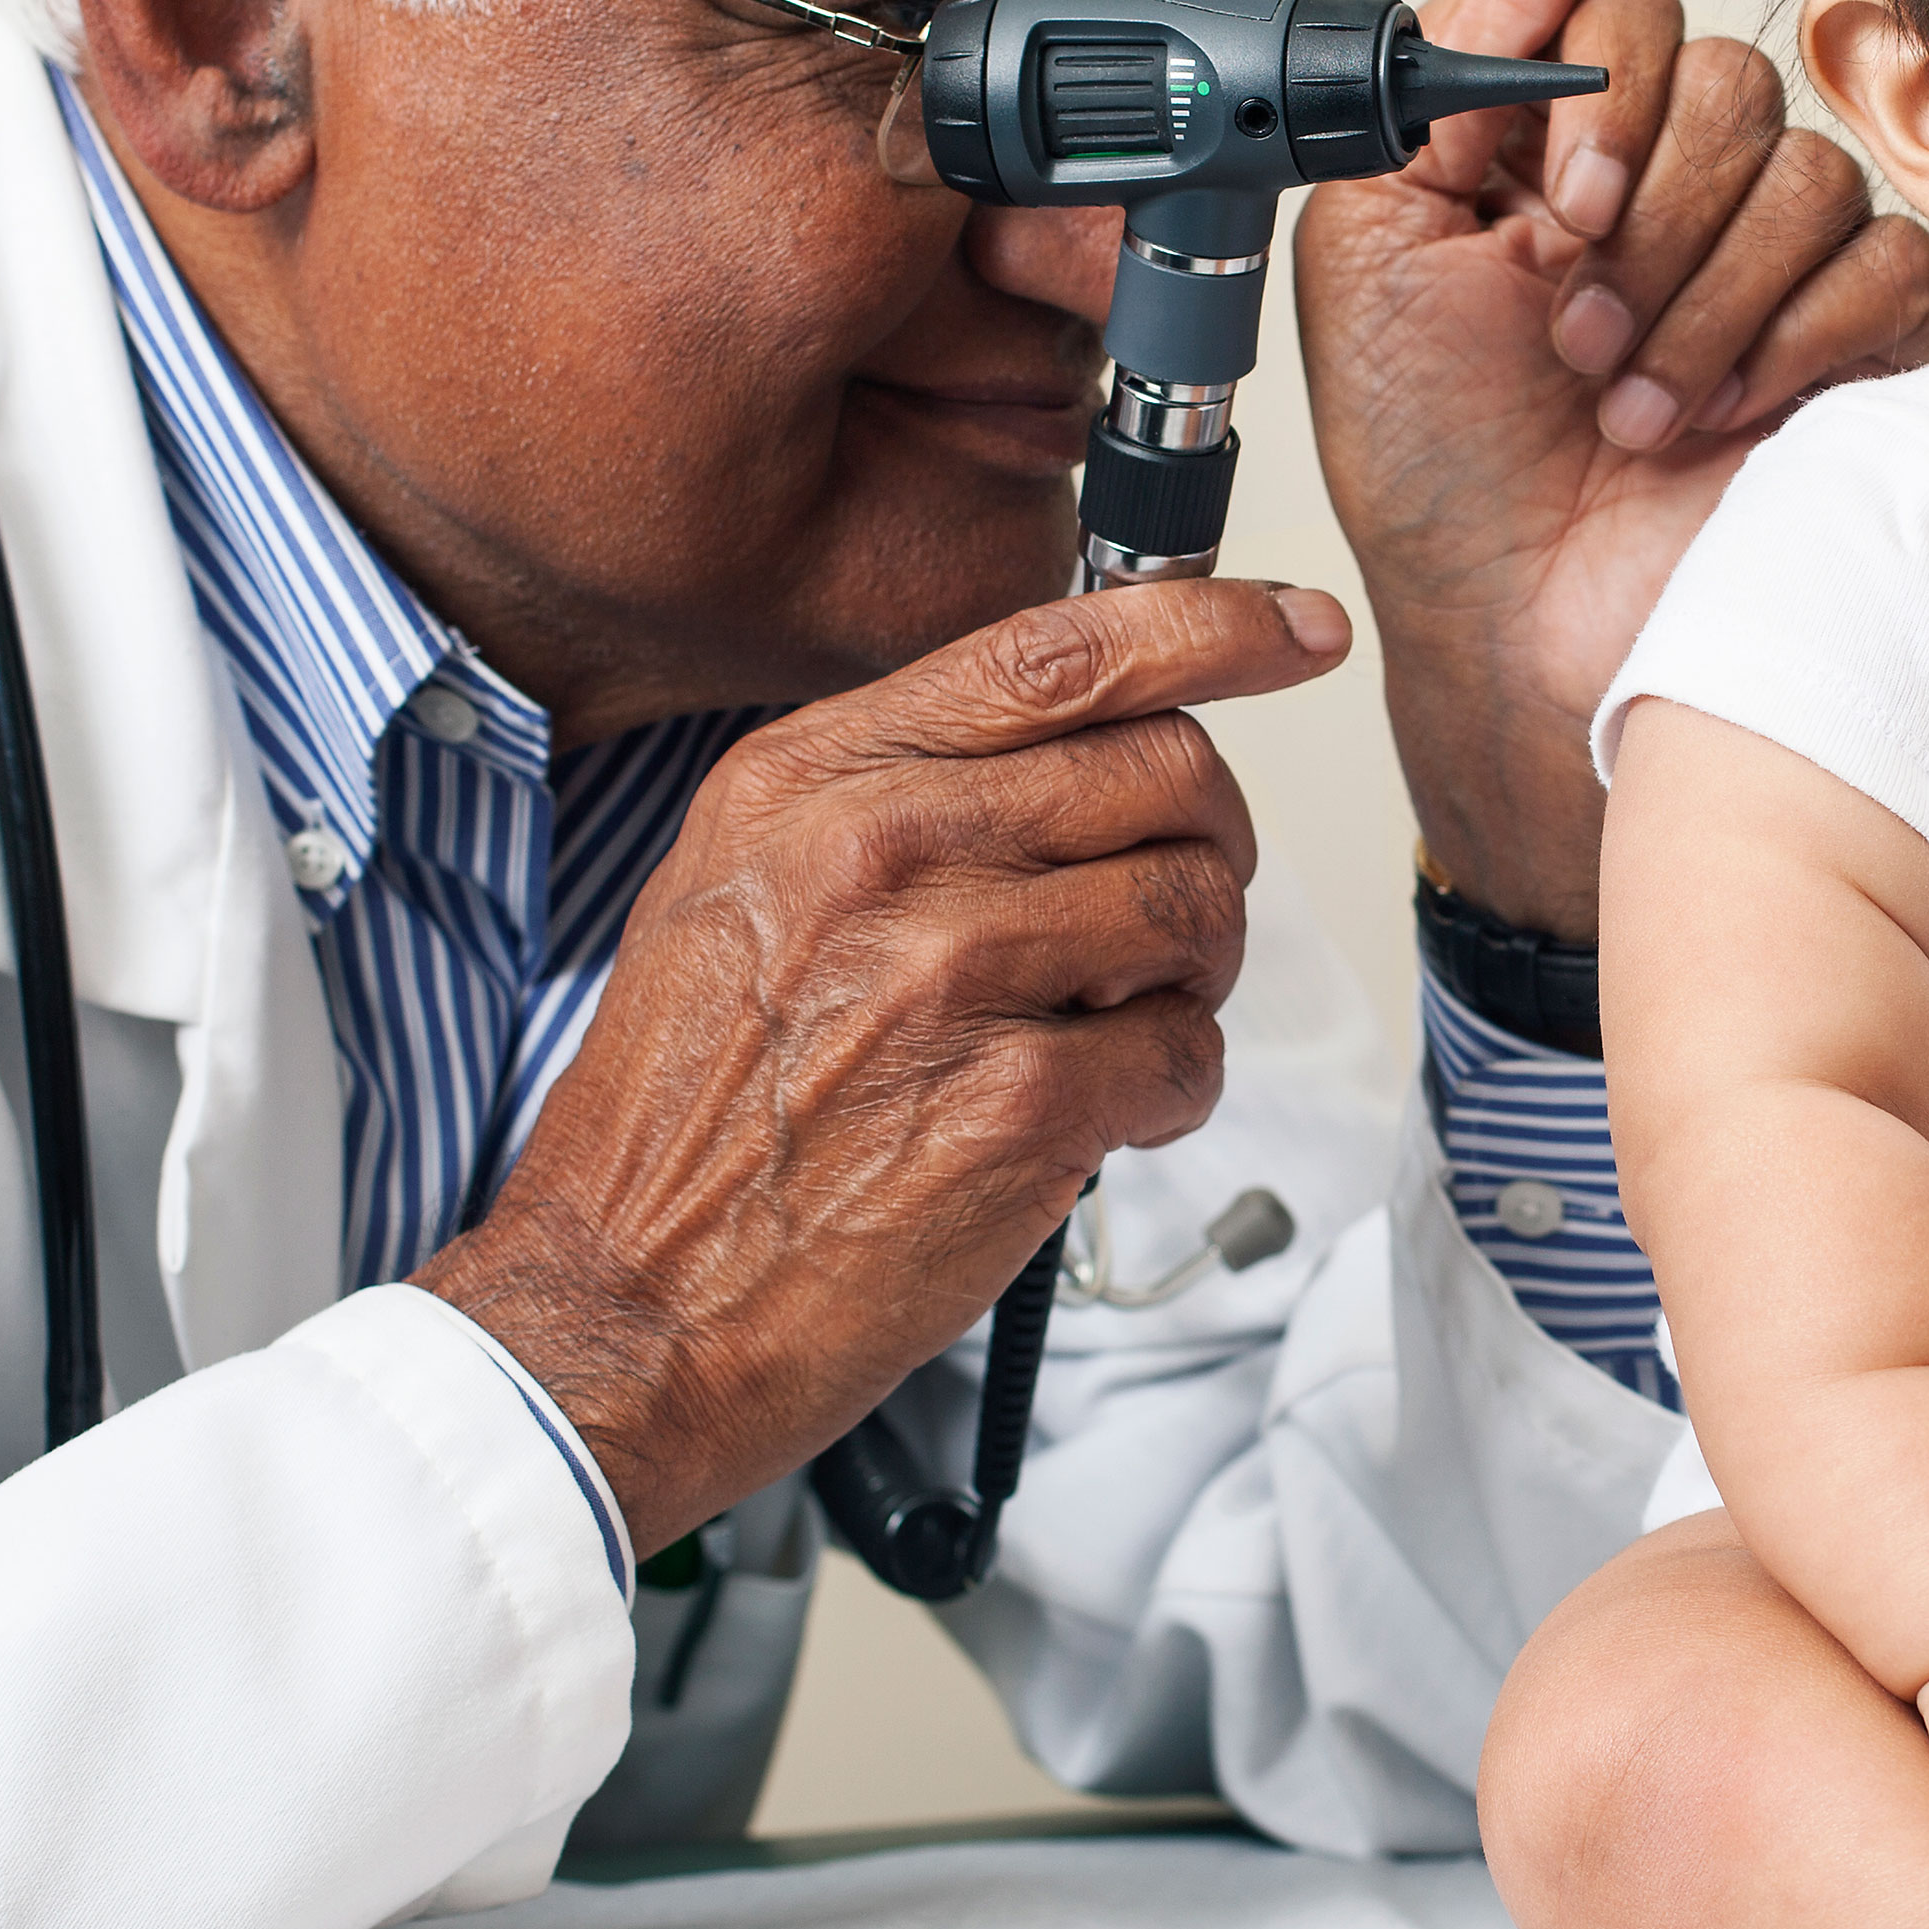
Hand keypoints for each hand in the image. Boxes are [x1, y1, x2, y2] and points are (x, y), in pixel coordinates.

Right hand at [422, 579, 1351, 1553]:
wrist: (630, 1302)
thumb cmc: (689, 1117)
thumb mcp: (739, 886)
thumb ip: (895, 792)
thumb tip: (1080, 743)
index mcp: (814, 779)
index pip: (1060, 652)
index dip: (1215, 627)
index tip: (1299, 631)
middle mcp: (882, 851)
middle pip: (1167, 772)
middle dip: (1205, 847)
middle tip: (1161, 924)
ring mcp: (951, 974)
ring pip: (1198, 908)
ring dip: (1191, 978)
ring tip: (1109, 1030)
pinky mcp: (1017, 1105)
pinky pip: (1190, 1053)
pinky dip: (1171, 1092)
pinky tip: (1092, 1120)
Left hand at [1294, 0, 1928, 937]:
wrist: (1514, 626)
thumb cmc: (1433, 465)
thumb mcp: (1372, 244)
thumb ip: (1446, 67)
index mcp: (1560, 140)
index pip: (1630, 10)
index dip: (1604, 97)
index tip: (1553, 214)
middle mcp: (1677, 184)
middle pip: (1733, 80)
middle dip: (1648, 223)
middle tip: (1576, 336)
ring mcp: (1777, 261)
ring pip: (1809, 175)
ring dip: (1704, 303)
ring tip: (1629, 406)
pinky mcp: (1861, 344)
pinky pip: (1885, 268)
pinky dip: (1793, 343)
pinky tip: (1720, 417)